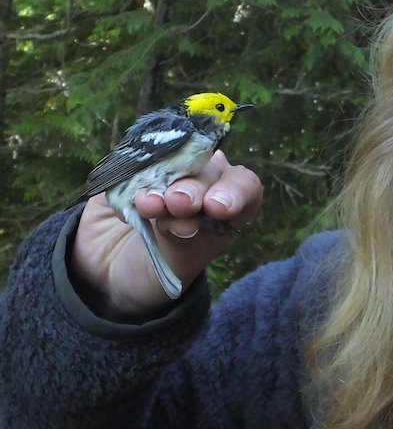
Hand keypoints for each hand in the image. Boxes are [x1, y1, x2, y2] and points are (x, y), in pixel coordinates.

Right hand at [71, 151, 262, 316]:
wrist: (111, 265)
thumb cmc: (158, 268)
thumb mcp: (174, 265)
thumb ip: (182, 243)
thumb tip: (182, 224)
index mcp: (229, 205)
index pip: (245, 187)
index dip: (234, 191)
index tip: (217, 206)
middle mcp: (205, 180)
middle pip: (207, 171)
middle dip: (193, 188)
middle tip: (177, 203)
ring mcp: (170, 168)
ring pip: (172, 160)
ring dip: (160, 180)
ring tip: (147, 204)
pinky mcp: (135, 165)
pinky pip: (135, 163)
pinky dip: (131, 180)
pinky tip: (127, 202)